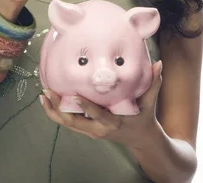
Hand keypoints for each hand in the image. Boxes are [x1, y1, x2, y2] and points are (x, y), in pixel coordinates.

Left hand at [40, 61, 163, 149]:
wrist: (141, 139)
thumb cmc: (145, 117)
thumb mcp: (151, 102)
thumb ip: (154, 83)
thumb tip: (159, 64)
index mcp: (114, 122)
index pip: (97, 114)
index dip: (85, 106)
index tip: (74, 94)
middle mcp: (99, 129)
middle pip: (73, 122)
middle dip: (58, 108)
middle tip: (46, 91)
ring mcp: (91, 131)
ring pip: (67, 123)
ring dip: (53, 110)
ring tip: (43, 94)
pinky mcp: (87, 130)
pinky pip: (69, 123)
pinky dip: (57, 112)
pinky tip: (48, 100)